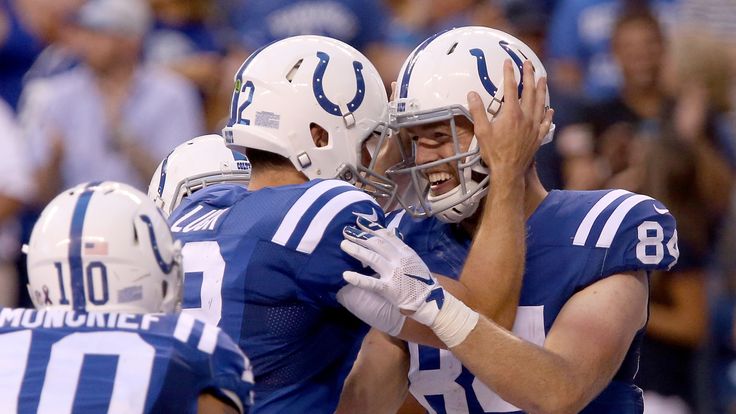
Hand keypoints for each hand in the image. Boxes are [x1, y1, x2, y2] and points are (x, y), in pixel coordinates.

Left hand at [340, 216, 445, 325]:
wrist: (430, 300)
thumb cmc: (420, 280)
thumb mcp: (413, 259)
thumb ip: (400, 248)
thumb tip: (388, 234)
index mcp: (405, 252)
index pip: (387, 236)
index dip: (372, 228)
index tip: (359, 221)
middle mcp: (399, 260)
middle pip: (377, 244)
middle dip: (360, 236)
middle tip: (346, 231)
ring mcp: (394, 274)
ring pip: (373, 259)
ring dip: (357, 250)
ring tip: (343, 244)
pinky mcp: (389, 289)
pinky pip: (372, 283)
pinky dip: (358, 279)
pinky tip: (346, 275)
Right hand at [469, 59, 553, 175]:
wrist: (509, 171)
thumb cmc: (494, 152)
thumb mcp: (481, 131)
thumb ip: (477, 111)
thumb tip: (472, 95)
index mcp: (511, 113)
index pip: (510, 88)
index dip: (509, 73)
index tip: (508, 63)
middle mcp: (526, 117)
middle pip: (529, 91)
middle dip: (529, 75)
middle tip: (529, 64)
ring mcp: (534, 127)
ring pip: (540, 103)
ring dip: (542, 89)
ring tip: (543, 78)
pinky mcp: (538, 137)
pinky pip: (546, 122)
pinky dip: (548, 114)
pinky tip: (549, 109)